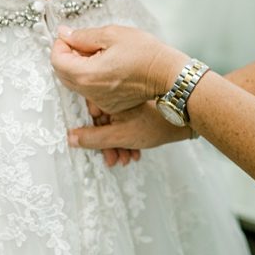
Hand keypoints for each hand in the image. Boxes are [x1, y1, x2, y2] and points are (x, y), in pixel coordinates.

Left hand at [50, 24, 188, 114]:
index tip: (70, 36)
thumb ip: (83, 35)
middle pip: (63, 74)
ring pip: (77, 84)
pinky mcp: (111, 105)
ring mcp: (101, 102)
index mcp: (87, 74)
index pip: (56, 60)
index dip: (60, 44)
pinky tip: (110, 67)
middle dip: (67, 57)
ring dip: (80, 68)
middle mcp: (90, 92)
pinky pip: (91, 92)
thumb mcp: (113, 34)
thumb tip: (65, 35)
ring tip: (100, 54)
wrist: (170, 76)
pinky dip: (93, 78)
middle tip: (83, 43)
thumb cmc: (146, 53)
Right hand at [70, 99, 191, 165]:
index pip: (88, 110)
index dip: (88, 131)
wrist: (184, 121)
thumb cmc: (154, 125)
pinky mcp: (139, 109)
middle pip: (101, 120)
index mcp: (109, 95)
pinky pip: (126, 122)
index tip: (94, 146)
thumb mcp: (119, 136)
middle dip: (105, 143)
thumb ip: (93, 139)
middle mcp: (117, 94)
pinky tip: (134, 152)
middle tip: (111, 159)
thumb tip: (70, 139)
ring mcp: (129, 101)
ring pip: (114, 123)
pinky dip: (127, 138)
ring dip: (117, 144)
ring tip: (125, 159)